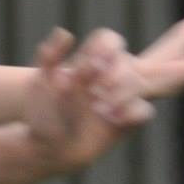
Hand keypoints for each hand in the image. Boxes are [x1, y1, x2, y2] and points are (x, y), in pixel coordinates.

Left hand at [23, 27, 136, 169]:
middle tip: (98, 88)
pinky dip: (132, 112)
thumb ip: (49, 57)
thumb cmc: (42, 116)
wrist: (48, 150)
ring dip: (123, 93)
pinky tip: (111, 121)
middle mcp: (106, 78)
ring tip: (101, 110)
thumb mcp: (39, 84)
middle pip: (126, 62)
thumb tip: (65, 33)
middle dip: (115, 74)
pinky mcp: (127, 122)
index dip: (104, 47)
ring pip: (138, 83)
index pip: (108, 40)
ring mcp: (118, 99)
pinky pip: (144, 111)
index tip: (91, 64)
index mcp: (88, 64)